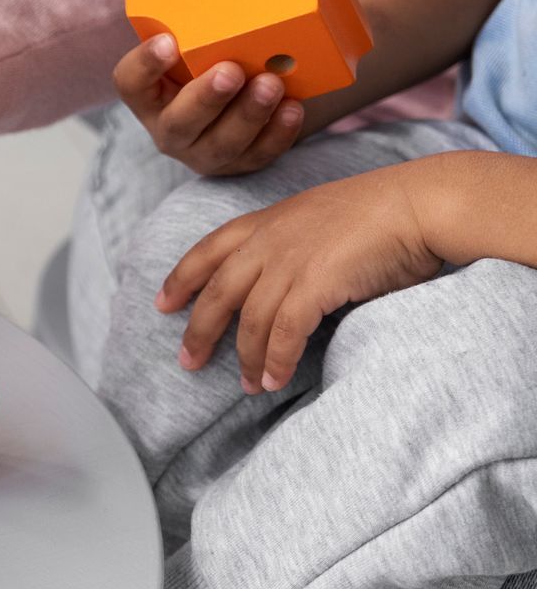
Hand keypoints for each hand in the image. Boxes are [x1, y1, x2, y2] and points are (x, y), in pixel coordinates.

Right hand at [114, 34, 302, 175]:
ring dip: (248, 115)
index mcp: (150, 94)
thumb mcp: (205, 42)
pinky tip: (292, 108)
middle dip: (205, 98)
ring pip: (220, 145)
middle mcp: (169, 128)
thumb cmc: (222, 55)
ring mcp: (203, 152)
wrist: (252, 88)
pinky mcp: (238, 165)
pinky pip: (257, 156)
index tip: (168, 41)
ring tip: (271, 84)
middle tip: (231, 70)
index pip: (130, 82)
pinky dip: (277, 134)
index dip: (144, 64)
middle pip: (177, 123)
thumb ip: (209, 26)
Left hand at [157, 164, 441, 392]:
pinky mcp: (314, 282)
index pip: (210, 249)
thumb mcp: (323, 219)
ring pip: (250, 319)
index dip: (183, 277)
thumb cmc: (386, 213)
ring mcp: (290, 260)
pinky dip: (275, 360)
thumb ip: (295, 246)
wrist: (424, 203)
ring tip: (249, 386)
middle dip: (198, 329)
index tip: (163, 303)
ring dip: (247, 358)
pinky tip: (273, 380)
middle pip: (218, 291)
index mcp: (270, 220)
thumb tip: (286, 285)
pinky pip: (283, 332)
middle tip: (188, 362)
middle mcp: (270, 239)